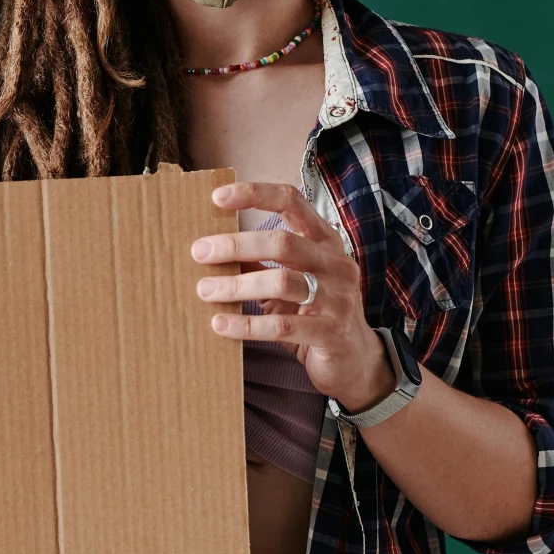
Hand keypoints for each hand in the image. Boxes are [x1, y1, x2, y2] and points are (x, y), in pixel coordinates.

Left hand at [192, 181, 394, 413]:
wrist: (354, 360)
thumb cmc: (312, 313)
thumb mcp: (288, 282)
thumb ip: (259, 263)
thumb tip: (211, 247)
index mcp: (325, 242)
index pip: (292, 202)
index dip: (255, 194)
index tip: (218, 197)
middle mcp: (336, 264)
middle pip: (282, 242)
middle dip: (236, 245)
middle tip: (199, 253)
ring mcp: (338, 298)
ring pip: (282, 282)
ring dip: (236, 285)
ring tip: (204, 290)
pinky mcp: (331, 332)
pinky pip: (282, 325)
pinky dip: (247, 324)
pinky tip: (221, 325)